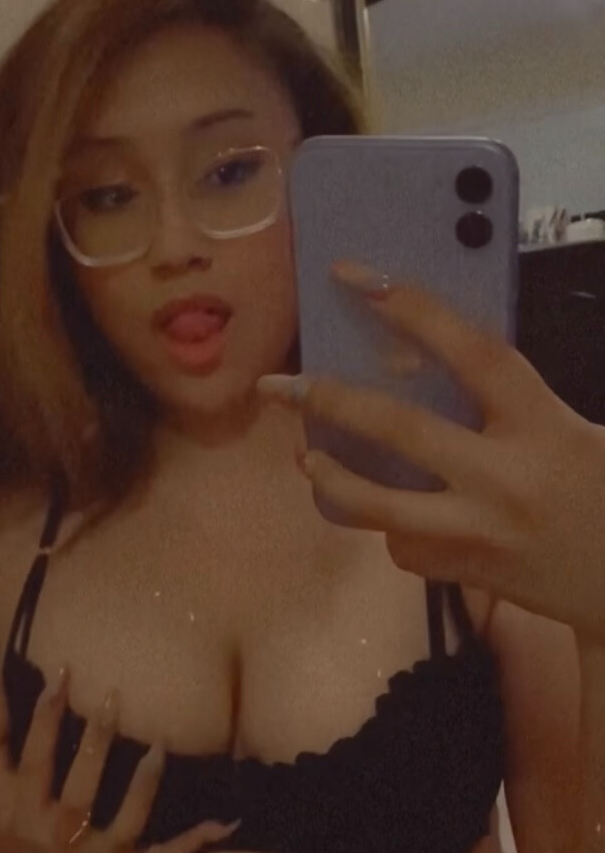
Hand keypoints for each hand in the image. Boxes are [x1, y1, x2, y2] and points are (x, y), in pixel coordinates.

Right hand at [0, 670, 237, 852]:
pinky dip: (193, 842)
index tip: (63, 672)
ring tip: (159, 745)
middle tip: (113, 695)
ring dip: (143, 784)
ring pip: (125, 821)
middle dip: (96, 740)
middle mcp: (57, 835)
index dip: (45, 715)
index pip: (33, 756)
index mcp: (20, 810)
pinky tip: (224, 821)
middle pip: (80, 785)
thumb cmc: (7, 832)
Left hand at [259, 260, 604, 638]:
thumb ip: (506, 404)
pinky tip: (391, 518)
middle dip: (331, 401)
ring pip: (381, 507)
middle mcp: (504, 477)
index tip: (357, 278)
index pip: (474, 352)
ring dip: (334, 480)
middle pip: (401, 430)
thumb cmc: (603, 491)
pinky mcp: (466, 574)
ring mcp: (479, 532)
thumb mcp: (570, 430)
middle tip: (279, 386)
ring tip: (304, 458)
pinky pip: (405, 550)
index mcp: (543, 424)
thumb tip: (425, 365)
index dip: (415, 309)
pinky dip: (391, 529)